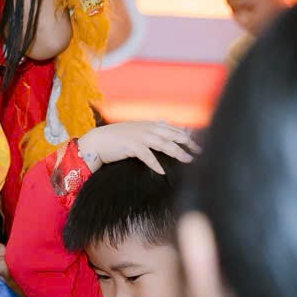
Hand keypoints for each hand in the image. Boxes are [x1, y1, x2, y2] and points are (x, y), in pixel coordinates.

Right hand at [76, 120, 197, 173]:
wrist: (97, 142)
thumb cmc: (117, 139)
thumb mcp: (135, 130)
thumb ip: (150, 129)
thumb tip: (165, 125)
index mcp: (148, 125)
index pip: (172, 129)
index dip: (186, 136)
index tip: (196, 144)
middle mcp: (146, 128)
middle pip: (171, 135)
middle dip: (187, 143)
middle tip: (199, 152)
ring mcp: (139, 136)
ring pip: (163, 144)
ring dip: (176, 152)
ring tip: (187, 160)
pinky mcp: (131, 146)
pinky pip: (146, 155)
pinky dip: (155, 163)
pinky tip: (162, 171)